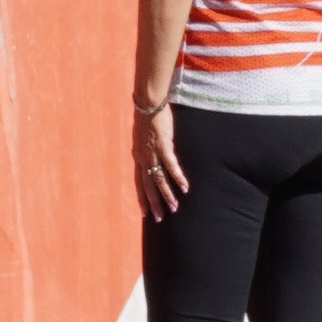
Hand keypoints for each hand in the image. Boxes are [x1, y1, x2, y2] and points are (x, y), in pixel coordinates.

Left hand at [132, 102, 184, 220]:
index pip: (138, 182)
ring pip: (159, 179)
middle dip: (153, 203)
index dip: (142, 198)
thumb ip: (148, 148)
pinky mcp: (163, 145)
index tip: (144, 213)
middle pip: (148, 186)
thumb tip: (153, 154)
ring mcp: (152, 152)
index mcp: (137, 156)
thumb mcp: (144, 136)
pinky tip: (184, 187)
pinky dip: (177, 177)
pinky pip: (171, 165)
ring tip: (174, 208)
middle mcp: (143, 157)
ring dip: (167, 194)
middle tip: (158, 219)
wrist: (147, 103)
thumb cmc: (147, 117)